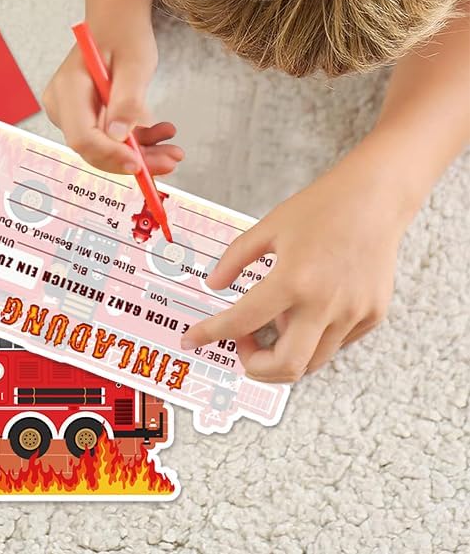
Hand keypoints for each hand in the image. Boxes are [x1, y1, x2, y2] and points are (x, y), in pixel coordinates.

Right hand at [43, 22, 181, 175]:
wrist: (117, 21)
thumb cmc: (123, 34)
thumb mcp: (135, 64)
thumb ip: (127, 101)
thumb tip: (119, 137)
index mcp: (68, 88)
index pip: (82, 136)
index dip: (111, 155)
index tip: (140, 164)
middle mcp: (63, 105)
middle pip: (94, 148)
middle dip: (132, 159)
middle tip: (170, 160)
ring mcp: (72, 113)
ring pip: (106, 148)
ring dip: (141, 153)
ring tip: (173, 149)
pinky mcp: (86, 117)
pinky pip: (110, 139)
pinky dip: (138, 142)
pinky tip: (161, 133)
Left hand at [181, 153, 406, 380]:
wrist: (374, 199)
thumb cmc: (320, 208)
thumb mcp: (268, 227)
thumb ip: (235, 259)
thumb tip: (214, 285)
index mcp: (293, 280)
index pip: (241, 322)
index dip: (210, 334)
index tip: (191, 339)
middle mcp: (326, 304)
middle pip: (286, 367)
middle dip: (255, 365)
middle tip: (242, 344)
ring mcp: (353, 315)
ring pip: (313, 362)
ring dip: (285, 352)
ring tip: (276, 315)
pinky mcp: (372, 317)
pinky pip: (335, 344)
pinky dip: (313, 338)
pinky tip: (305, 309)